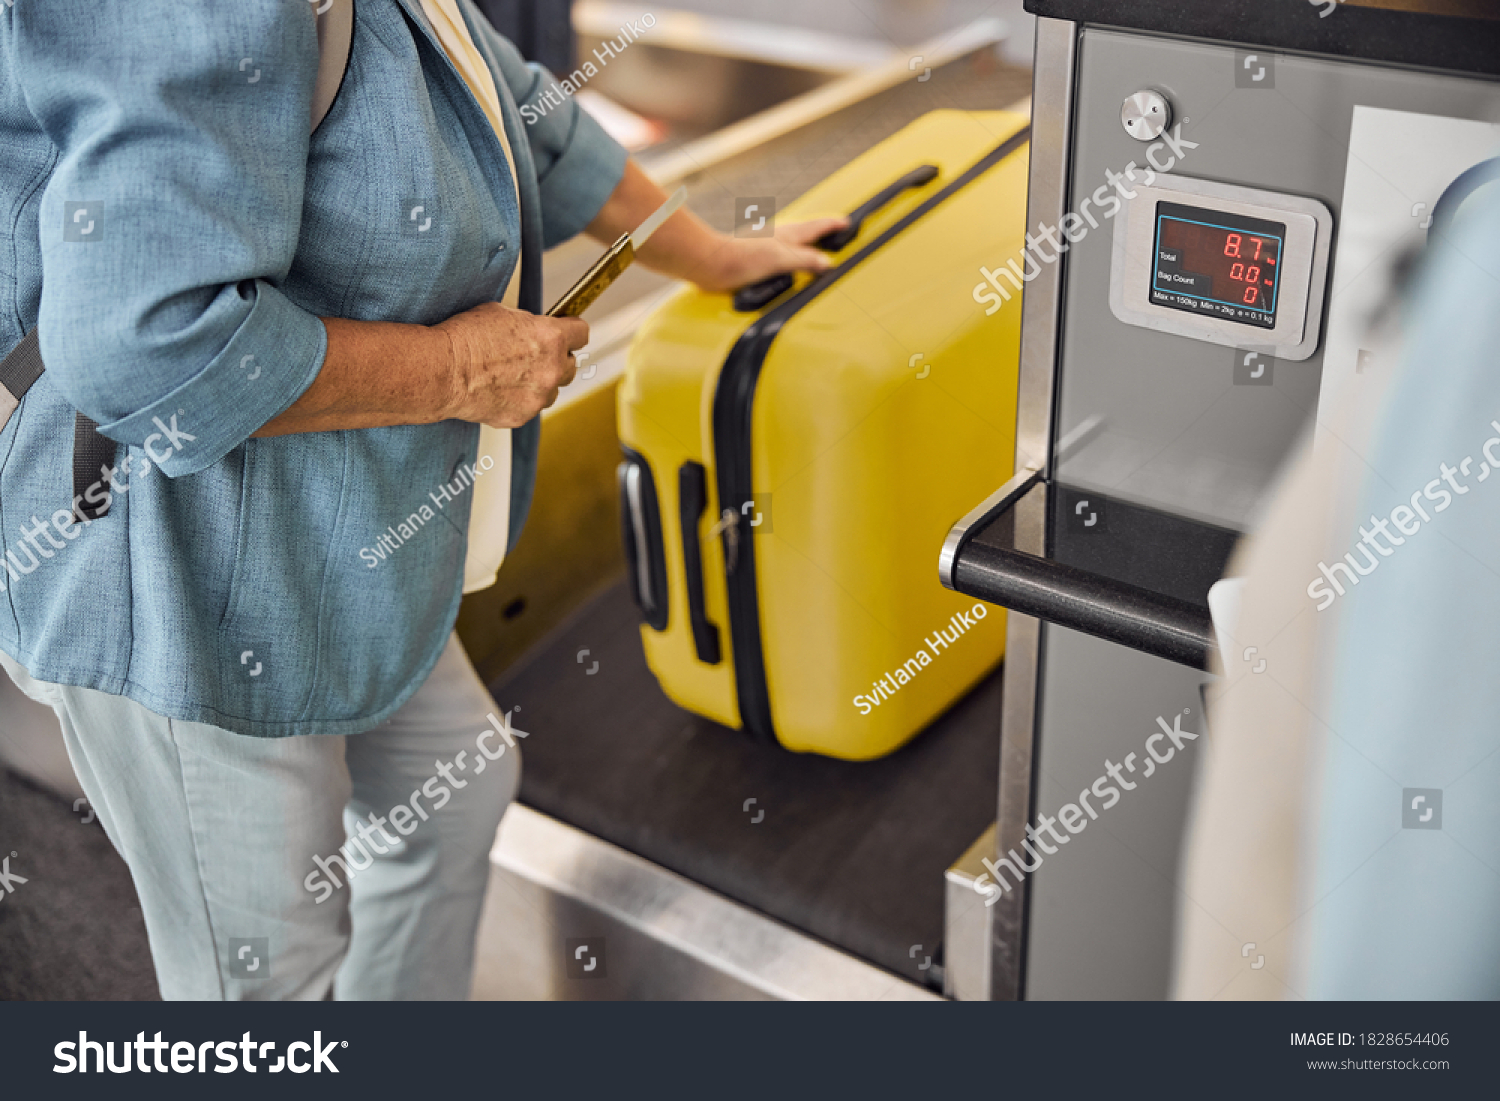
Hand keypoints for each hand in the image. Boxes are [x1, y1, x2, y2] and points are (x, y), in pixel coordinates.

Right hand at [435, 302, 587, 427]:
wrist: (442, 370)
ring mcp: (538, 397)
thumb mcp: (503, 314)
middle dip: (557, 359)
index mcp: (551, 338)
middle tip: (534, 356)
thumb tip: (536, 329)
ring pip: (552, 390)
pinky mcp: (522, 416)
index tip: (568, 333)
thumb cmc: (465, 338)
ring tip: (512, 375)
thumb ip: (530, 325)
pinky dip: (520, 400)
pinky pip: (530, 407)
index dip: (572, 331)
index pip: (582, 334)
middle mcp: (552, 369)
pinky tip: (499, 390)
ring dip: (540, 383)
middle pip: (571, 365)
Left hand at [685, 216, 850, 293]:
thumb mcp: (780, 260)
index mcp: (787, 235)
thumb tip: (827, 263)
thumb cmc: (741, 259)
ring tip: (813, 247)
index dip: (832, 225)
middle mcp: (777, 237)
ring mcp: (765, 246)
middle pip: (805, 231)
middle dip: (820, 231)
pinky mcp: (754, 257)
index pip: (816, 227)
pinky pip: (779, 252)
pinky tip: (782, 263)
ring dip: (804, 243)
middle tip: (833, 232)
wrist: (711, 263)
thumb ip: (804, 260)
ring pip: (791, 241)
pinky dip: (788, 254)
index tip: (846, 222)